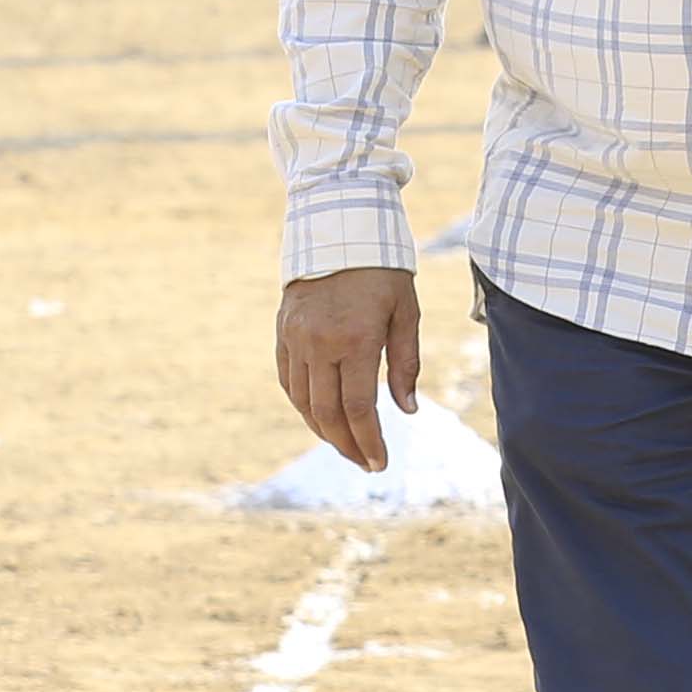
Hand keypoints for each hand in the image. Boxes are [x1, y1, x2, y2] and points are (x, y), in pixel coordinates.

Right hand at [275, 266, 419, 468]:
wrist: (338, 228)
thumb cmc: (383, 270)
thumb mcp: (406, 312)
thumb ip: (405, 363)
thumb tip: (408, 410)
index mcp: (355, 339)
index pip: (359, 408)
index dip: (369, 441)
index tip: (380, 463)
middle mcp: (319, 342)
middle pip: (328, 412)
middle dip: (347, 445)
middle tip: (365, 463)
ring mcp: (295, 337)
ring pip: (303, 401)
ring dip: (323, 430)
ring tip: (346, 445)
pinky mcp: (283, 331)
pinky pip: (287, 380)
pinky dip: (303, 405)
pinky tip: (320, 417)